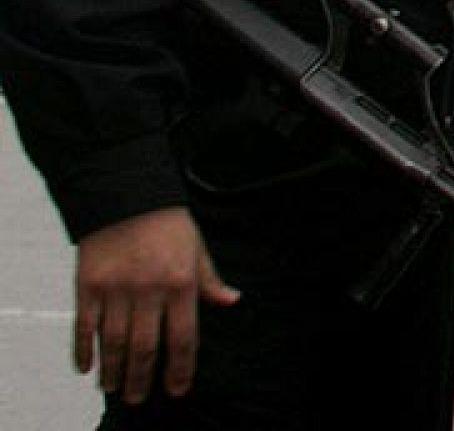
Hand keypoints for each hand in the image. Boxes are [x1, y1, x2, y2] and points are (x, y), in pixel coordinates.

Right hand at [74, 207, 239, 403]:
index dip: (181, 368)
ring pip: (114, 343)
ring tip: (113, 387)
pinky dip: (83, 350)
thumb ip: (210, 280)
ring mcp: (117, 289)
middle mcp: (150, 290)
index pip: (184, 337)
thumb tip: (232, 300)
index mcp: (181, 283)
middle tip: (137, 397)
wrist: (127, 194)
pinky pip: (84, 326)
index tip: (177, 389)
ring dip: (113, 370)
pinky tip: (87, 367)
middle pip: (146, 348)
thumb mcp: (197, 249)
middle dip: (142, 378)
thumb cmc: (167, 223)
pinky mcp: (88, 285)